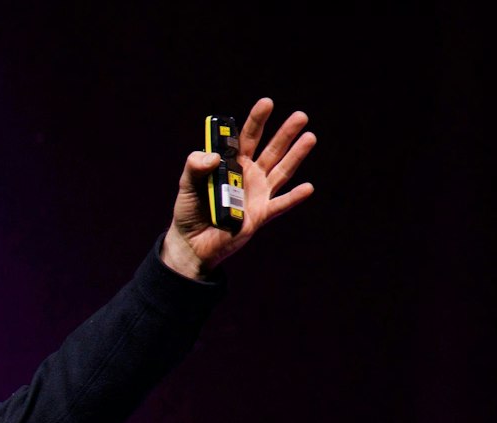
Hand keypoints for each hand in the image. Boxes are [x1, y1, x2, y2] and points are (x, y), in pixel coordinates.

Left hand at [161, 98, 316, 277]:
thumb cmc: (189, 211)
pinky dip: (293, 197)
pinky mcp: (259, 215)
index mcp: (232, 163)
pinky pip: (279, 205)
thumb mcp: (186, 186)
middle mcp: (249, 175)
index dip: (257, 120)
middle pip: (271, 150)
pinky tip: (307, 187)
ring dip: (295, 155)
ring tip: (310, 137)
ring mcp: (257, 194)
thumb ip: (194, 167)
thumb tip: (212, 156)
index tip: (267, 103)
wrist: (192, 244)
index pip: (246, 137)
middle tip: (301, 116)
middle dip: (285, 133)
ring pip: (280, 171)